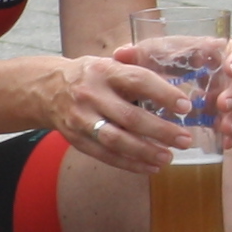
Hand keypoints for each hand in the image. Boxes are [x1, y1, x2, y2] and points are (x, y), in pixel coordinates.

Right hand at [56, 44, 224, 173]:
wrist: (47, 89)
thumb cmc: (91, 77)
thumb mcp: (110, 65)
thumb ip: (138, 72)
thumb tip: (178, 85)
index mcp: (104, 71)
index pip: (138, 81)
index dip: (163, 94)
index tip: (185, 106)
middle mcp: (91, 95)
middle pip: (130, 116)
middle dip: (161, 131)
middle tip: (185, 139)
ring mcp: (81, 119)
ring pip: (117, 140)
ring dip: (145, 151)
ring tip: (168, 157)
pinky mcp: (76, 139)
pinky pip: (105, 155)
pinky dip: (130, 164)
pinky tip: (150, 166)